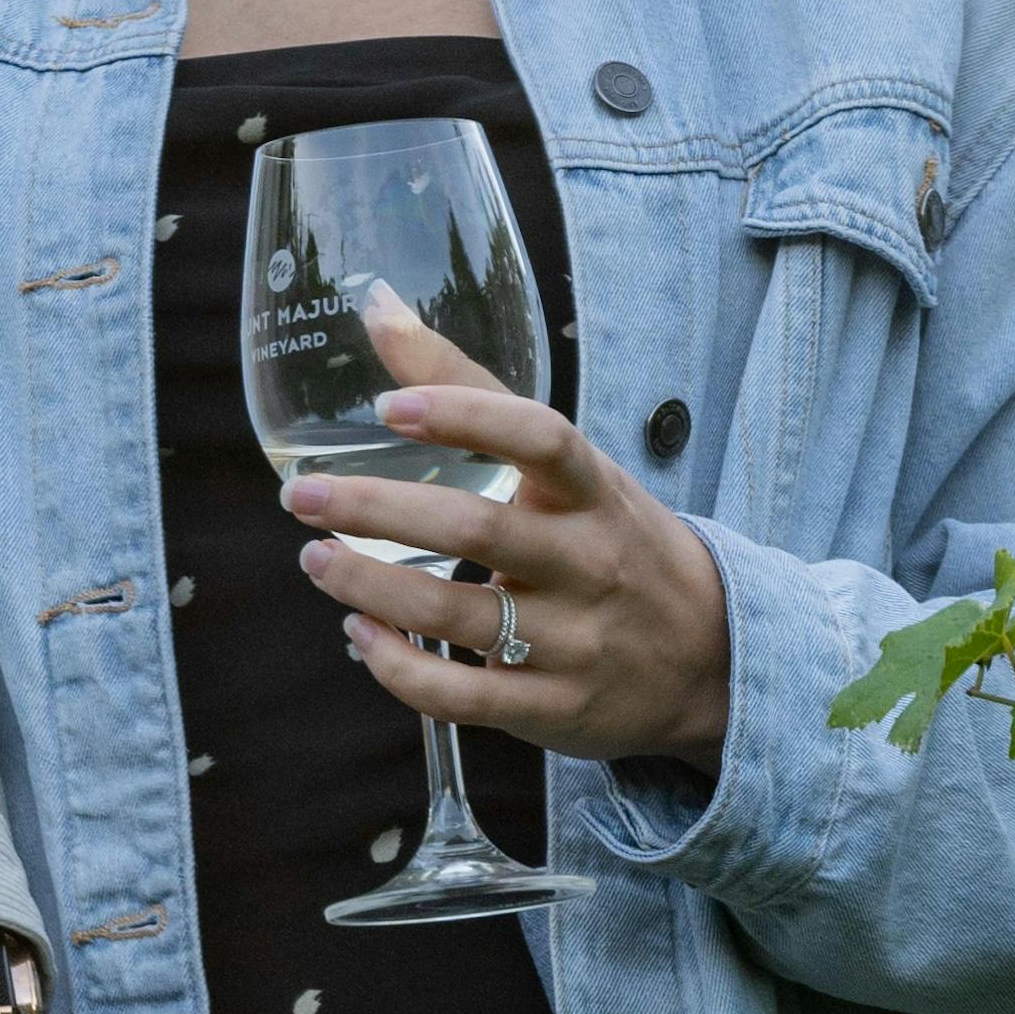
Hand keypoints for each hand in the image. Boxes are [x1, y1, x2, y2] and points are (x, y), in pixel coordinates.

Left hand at [286, 294, 735, 769]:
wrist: (710, 657)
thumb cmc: (612, 538)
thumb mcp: (568, 466)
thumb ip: (470, 391)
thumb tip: (377, 306)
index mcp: (594, 491)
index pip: (541, 437)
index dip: (464, 417)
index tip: (386, 405)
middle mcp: (589, 563)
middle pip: (479, 531)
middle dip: (379, 511)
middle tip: (304, 496)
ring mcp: (574, 642)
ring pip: (457, 617)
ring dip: (370, 588)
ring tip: (316, 557)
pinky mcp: (552, 708)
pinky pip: (460, 696)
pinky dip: (397, 668)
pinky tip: (358, 634)